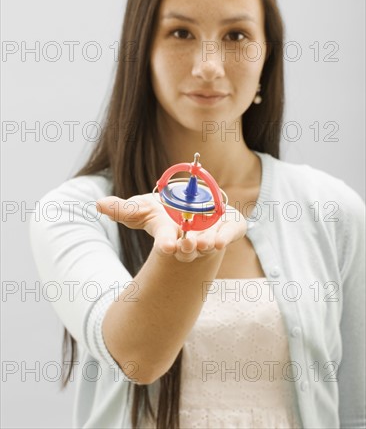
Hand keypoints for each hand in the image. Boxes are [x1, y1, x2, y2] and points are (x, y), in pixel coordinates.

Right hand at [96, 193, 246, 262]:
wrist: (192, 208)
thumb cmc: (162, 212)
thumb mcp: (141, 208)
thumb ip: (122, 209)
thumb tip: (98, 204)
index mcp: (170, 235)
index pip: (167, 241)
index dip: (167, 243)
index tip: (168, 246)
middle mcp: (190, 240)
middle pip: (190, 248)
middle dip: (188, 249)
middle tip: (187, 246)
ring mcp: (211, 233)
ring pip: (210, 243)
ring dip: (207, 245)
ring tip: (205, 244)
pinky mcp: (229, 226)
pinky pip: (232, 231)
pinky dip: (228, 235)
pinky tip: (222, 240)